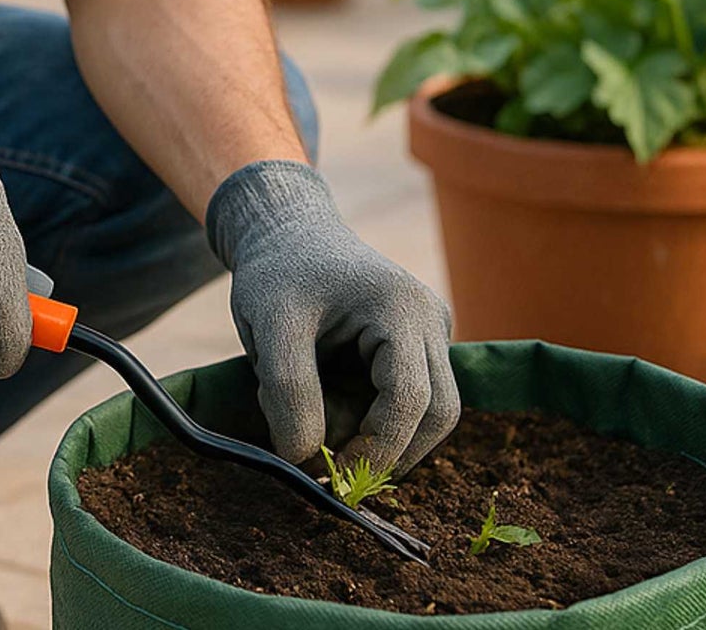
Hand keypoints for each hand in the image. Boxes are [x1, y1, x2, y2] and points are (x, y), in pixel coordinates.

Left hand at [206, 159, 458, 472]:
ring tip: (317, 410)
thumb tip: (309, 459)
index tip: (334, 472)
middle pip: (437, 413)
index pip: (411, 398)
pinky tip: (328, 394)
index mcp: (401, 306)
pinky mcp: (420, 346)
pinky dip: (371, 415)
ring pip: (427, 414)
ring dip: (375, 432)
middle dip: (386, 448)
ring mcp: (431, 331)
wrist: (287, 233)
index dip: (377, 446)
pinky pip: (410, 400)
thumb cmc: (277, 273)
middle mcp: (430, 318)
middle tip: (330, 460)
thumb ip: (288, 391)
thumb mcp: (269, 326)